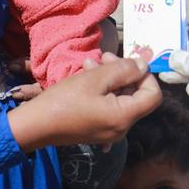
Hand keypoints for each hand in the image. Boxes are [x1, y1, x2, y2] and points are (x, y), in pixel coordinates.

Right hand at [6, 53, 160, 149]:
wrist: (35, 126)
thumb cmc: (64, 100)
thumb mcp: (95, 78)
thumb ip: (124, 70)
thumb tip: (144, 65)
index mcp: (124, 117)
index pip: (153, 95)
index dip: (146, 76)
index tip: (127, 62)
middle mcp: (122, 128)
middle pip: (136, 96)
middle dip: (123, 73)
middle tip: (103, 57)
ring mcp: (109, 131)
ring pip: (121, 98)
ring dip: (109, 78)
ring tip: (89, 64)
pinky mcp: (98, 129)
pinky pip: (109, 107)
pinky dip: (102, 91)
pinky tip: (86, 77)